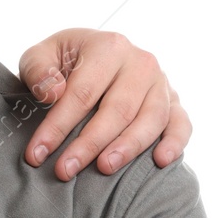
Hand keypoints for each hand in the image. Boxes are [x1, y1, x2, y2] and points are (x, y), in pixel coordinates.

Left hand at [18, 29, 190, 180]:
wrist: (91, 56)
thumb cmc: (61, 61)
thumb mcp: (38, 57)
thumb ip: (37, 69)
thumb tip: (53, 93)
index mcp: (108, 47)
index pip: (82, 93)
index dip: (58, 126)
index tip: (36, 154)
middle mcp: (140, 63)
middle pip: (118, 109)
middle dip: (89, 144)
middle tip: (65, 170)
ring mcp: (161, 83)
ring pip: (151, 119)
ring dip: (128, 147)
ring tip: (104, 168)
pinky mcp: (173, 101)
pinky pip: (181, 123)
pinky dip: (175, 142)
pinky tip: (160, 161)